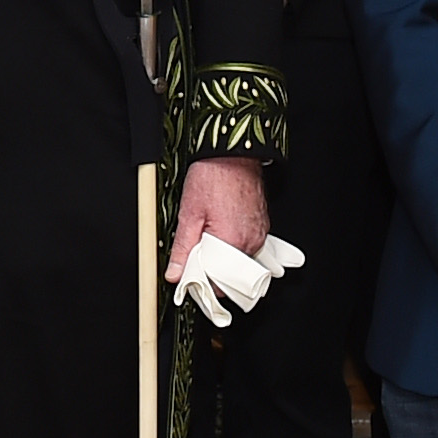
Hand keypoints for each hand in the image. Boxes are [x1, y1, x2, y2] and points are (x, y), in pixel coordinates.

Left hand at [167, 156, 271, 280]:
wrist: (232, 155)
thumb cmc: (213, 176)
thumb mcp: (189, 214)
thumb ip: (182, 248)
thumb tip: (175, 274)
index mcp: (232, 242)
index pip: (217, 283)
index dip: (200, 283)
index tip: (188, 277)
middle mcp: (250, 242)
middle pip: (229, 275)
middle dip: (211, 272)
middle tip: (194, 258)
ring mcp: (259, 235)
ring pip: (237, 263)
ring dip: (222, 259)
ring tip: (207, 240)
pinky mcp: (262, 228)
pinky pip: (246, 248)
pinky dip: (232, 246)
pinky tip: (220, 233)